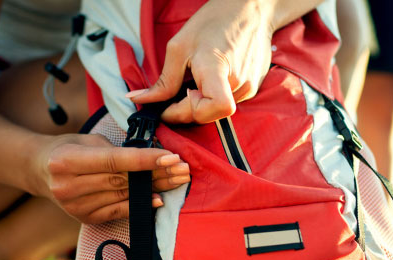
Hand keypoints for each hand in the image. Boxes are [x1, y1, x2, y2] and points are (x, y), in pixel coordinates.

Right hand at [33, 134, 190, 223]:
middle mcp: (68, 186)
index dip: (144, 159)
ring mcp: (75, 205)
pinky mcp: (83, 218)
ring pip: (123, 196)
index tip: (171, 156)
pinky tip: (158, 199)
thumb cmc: (68, 149)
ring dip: (154, 188)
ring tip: (177, 180)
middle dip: (156, 174)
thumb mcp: (86, 140)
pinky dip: (140, 205)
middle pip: (122, 180)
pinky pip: (118, 211)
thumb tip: (151, 158)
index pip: (114, 161)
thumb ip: (115, 150)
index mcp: (67, 160)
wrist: (39, 171)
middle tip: (183, 169)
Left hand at [127, 0, 276, 123]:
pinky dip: (212, 97)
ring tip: (193, 82)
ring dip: (199, 104)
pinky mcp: (254, 88)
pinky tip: (207, 80)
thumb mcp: (179, 47)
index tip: (167, 109)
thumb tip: (139, 100)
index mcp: (217, 68)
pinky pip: (228, 102)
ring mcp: (249, 87)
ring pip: (217, 112)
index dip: (186, 114)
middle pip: (208, 115)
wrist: (248, 10)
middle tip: (169, 100)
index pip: (213, 108)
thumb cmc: (213, 22)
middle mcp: (239, 82)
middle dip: (184, 112)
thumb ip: (163, 82)